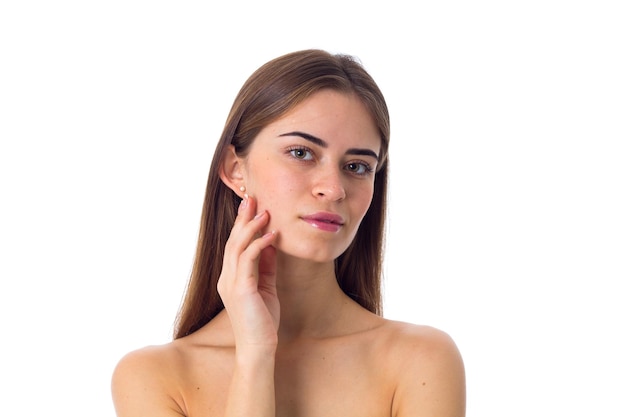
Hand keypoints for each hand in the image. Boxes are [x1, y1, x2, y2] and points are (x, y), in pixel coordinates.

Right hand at [217, 195, 279, 351]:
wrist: (258, 347)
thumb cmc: (263, 320)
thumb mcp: (266, 287)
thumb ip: (266, 265)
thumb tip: (271, 243)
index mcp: (231, 277)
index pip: (234, 245)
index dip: (241, 224)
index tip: (250, 206)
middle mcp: (227, 277)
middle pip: (233, 241)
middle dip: (243, 218)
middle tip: (251, 198)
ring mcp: (231, 283)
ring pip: (238, 247)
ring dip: (251, 227)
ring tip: (264, 212)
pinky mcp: (242, 289)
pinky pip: (249, 260)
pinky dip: (260, 245)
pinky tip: (272, 235)